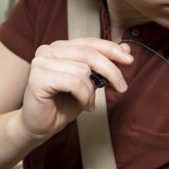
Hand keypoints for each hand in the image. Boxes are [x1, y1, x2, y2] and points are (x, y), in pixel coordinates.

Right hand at [18, 38, 132, 140]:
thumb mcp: (88, 83)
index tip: (129, 60)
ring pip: (83, 70)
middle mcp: (47, 51)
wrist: (40, 127)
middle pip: (88, 53)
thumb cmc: (62, 105)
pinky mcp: (38, 78)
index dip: (111, 49)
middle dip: (111, 71)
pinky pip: (73, 83)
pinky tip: (82, 105)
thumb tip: (126, 49)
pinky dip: (83, 96)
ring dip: (92, 91)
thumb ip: (103, 65)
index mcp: (59, 48)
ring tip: (88, 102)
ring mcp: (40, 63)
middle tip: (121, 88)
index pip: (89, 42)